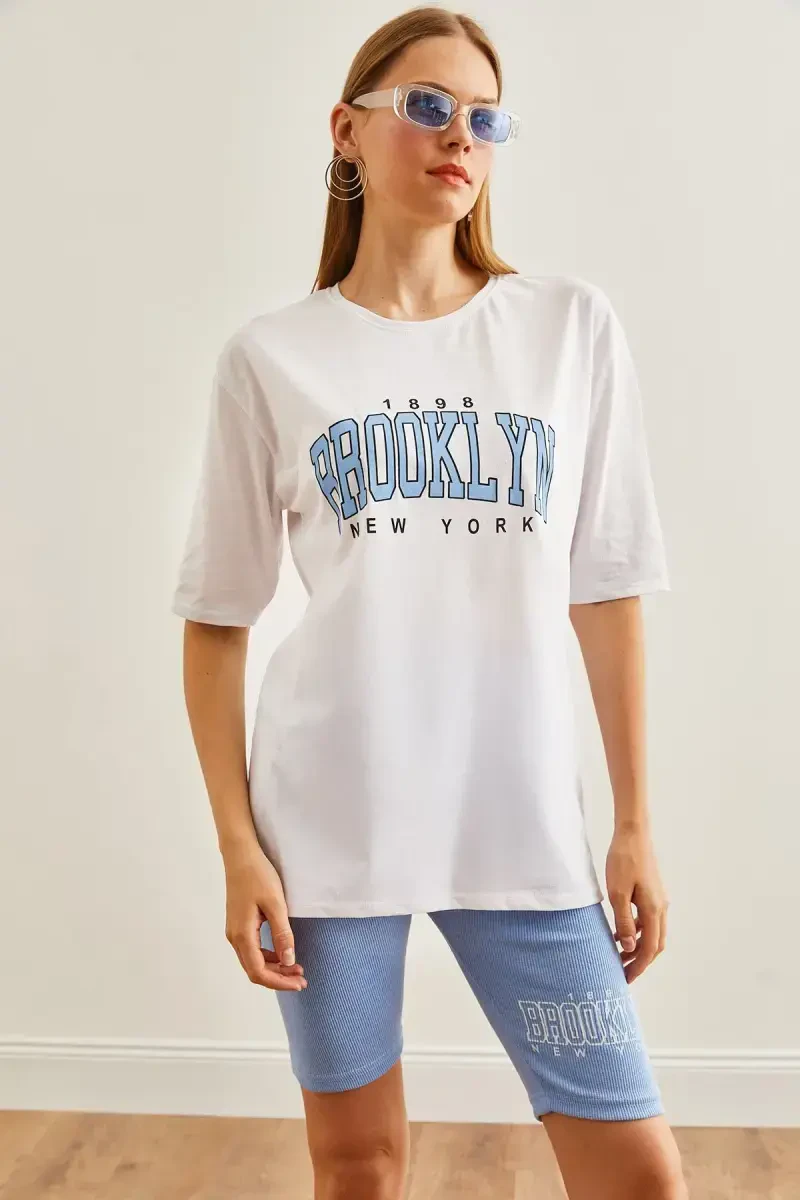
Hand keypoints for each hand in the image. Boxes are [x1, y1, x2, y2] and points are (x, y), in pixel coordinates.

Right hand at [222, 839, 307, 991]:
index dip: (279, 982)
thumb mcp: (276, 904)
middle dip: (278, 978)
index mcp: (242, 935)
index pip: (259, 972)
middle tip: (302, 978)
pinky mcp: (238, 924)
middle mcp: (234, 937)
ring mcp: (235, 931)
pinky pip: (252, 949)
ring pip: (253, 961)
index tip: (299, 983)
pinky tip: (282, 952)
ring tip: (296, 967)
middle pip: (254, 970)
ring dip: (274, 967)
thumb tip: (288, 961)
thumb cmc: (258, 876)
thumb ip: (282, 934)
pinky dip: (268, 956)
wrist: (240, 855)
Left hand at [605, 824, 668, 984]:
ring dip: (639, 947)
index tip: (625, 979)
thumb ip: (623, 921)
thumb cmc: (623, 860)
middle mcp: (661, 908)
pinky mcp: (652, 893)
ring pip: (653, 933)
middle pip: (655, 944)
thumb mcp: (617, 893)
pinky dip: (638, 931)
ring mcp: (659, 900)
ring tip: (619, 956)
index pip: (649, 948)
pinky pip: (648, 920)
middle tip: (623, 973)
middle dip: (641, 962)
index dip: (638, 966)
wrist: (633, 834)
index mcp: (654, 910)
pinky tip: (621, 933)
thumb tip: (630, 947)